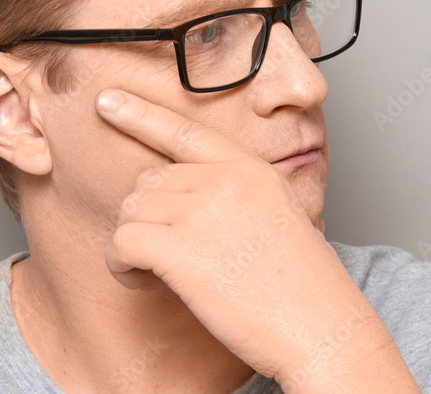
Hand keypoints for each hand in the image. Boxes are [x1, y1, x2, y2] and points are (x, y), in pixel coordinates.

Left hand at [95, 87, 359, 379]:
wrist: (322, 329)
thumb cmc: (304, 287)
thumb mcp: (281, 217)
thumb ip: (238, 195)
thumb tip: (185, 197)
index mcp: (250, 169)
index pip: (185, 131)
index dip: (140, 114)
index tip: (108, 100)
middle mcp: (225, 180)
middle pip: (149, 181)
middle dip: (146, 218)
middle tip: (164, 257)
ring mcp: (202, 211)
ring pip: (131, 210)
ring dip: (132, 243)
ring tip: (155, 274)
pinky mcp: (179, 249)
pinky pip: (121, 242)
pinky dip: (120, 266)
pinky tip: (142, 283)